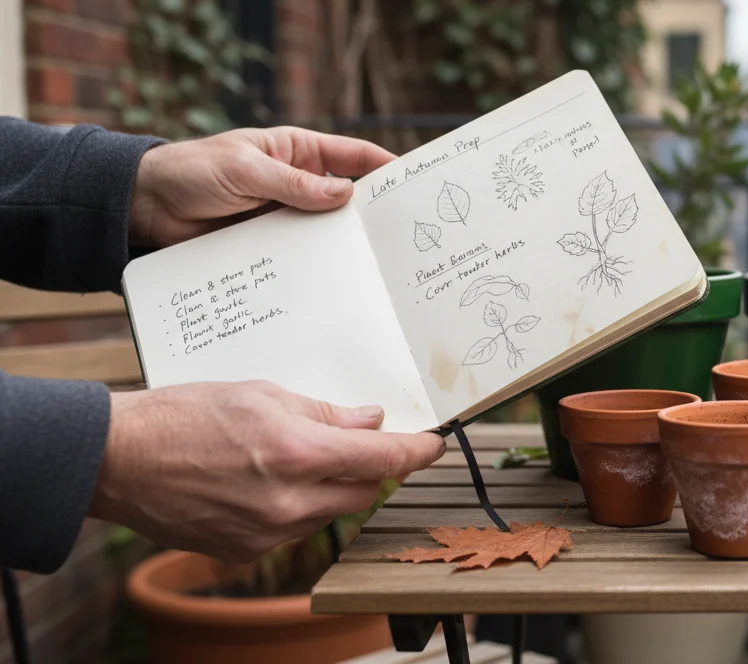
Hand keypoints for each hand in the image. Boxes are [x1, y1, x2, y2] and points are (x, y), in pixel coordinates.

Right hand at [91, 381, 445, 561]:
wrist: (118, 460)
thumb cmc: (183, 416)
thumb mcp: (262, 393)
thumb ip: (325, 413)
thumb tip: (370, 423)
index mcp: (297, 454)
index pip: (382, 460)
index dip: (416, 452)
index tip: (432, 446)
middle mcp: (288, 502)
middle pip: (361, 490)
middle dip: (366, 466)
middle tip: (352, 440)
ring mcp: (266, 534)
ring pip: (328, 511)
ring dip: (327, 487)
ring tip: (288, 456)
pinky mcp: (244, 551)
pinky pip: (293, 529)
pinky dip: (294, 506)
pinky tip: (262, 482)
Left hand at [128, 127, 395, 246]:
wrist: (146, 207)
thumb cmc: (192, 170)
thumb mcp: (244, 170)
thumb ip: (293, 184)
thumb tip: (345, 194)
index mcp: (298, 152)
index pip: (353, 156)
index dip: (386, 165)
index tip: (414, 181)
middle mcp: (299, 184)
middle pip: (348, 198)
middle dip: (372, 214)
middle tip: (401, 235)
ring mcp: (286, 216)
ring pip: (327, 231)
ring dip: (344, 245)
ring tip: (374, 265)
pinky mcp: (270, 244)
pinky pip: (300, 255)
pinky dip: (315, 266)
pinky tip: (333, 280)